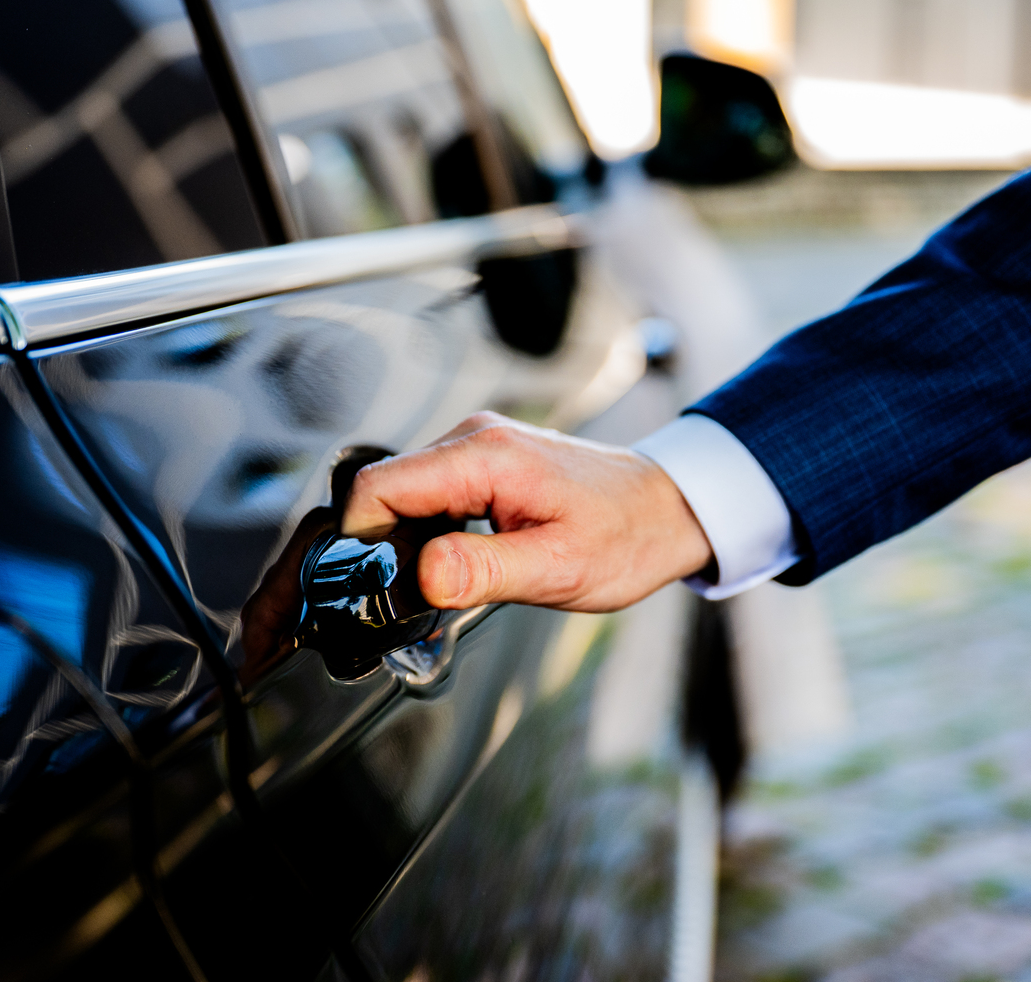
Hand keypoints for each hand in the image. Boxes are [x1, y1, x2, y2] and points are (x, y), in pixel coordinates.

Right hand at [342, 412, 712, 611]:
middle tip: (413, 592)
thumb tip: (422, 576)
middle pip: (383, 488)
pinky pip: (431, 491)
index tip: (373, 582)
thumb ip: (482, 571)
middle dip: (383, 544)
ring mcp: (478, 445)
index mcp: (485, 457)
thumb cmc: (629, 535)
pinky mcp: (484, 460)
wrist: (669, 508)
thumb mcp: (556, 569)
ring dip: (409, 538)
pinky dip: (431, 528)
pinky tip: (459, 557)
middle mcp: (474, 438)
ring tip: (448, 577)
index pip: (377, 486)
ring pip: (403, 492)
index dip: (362, 540)